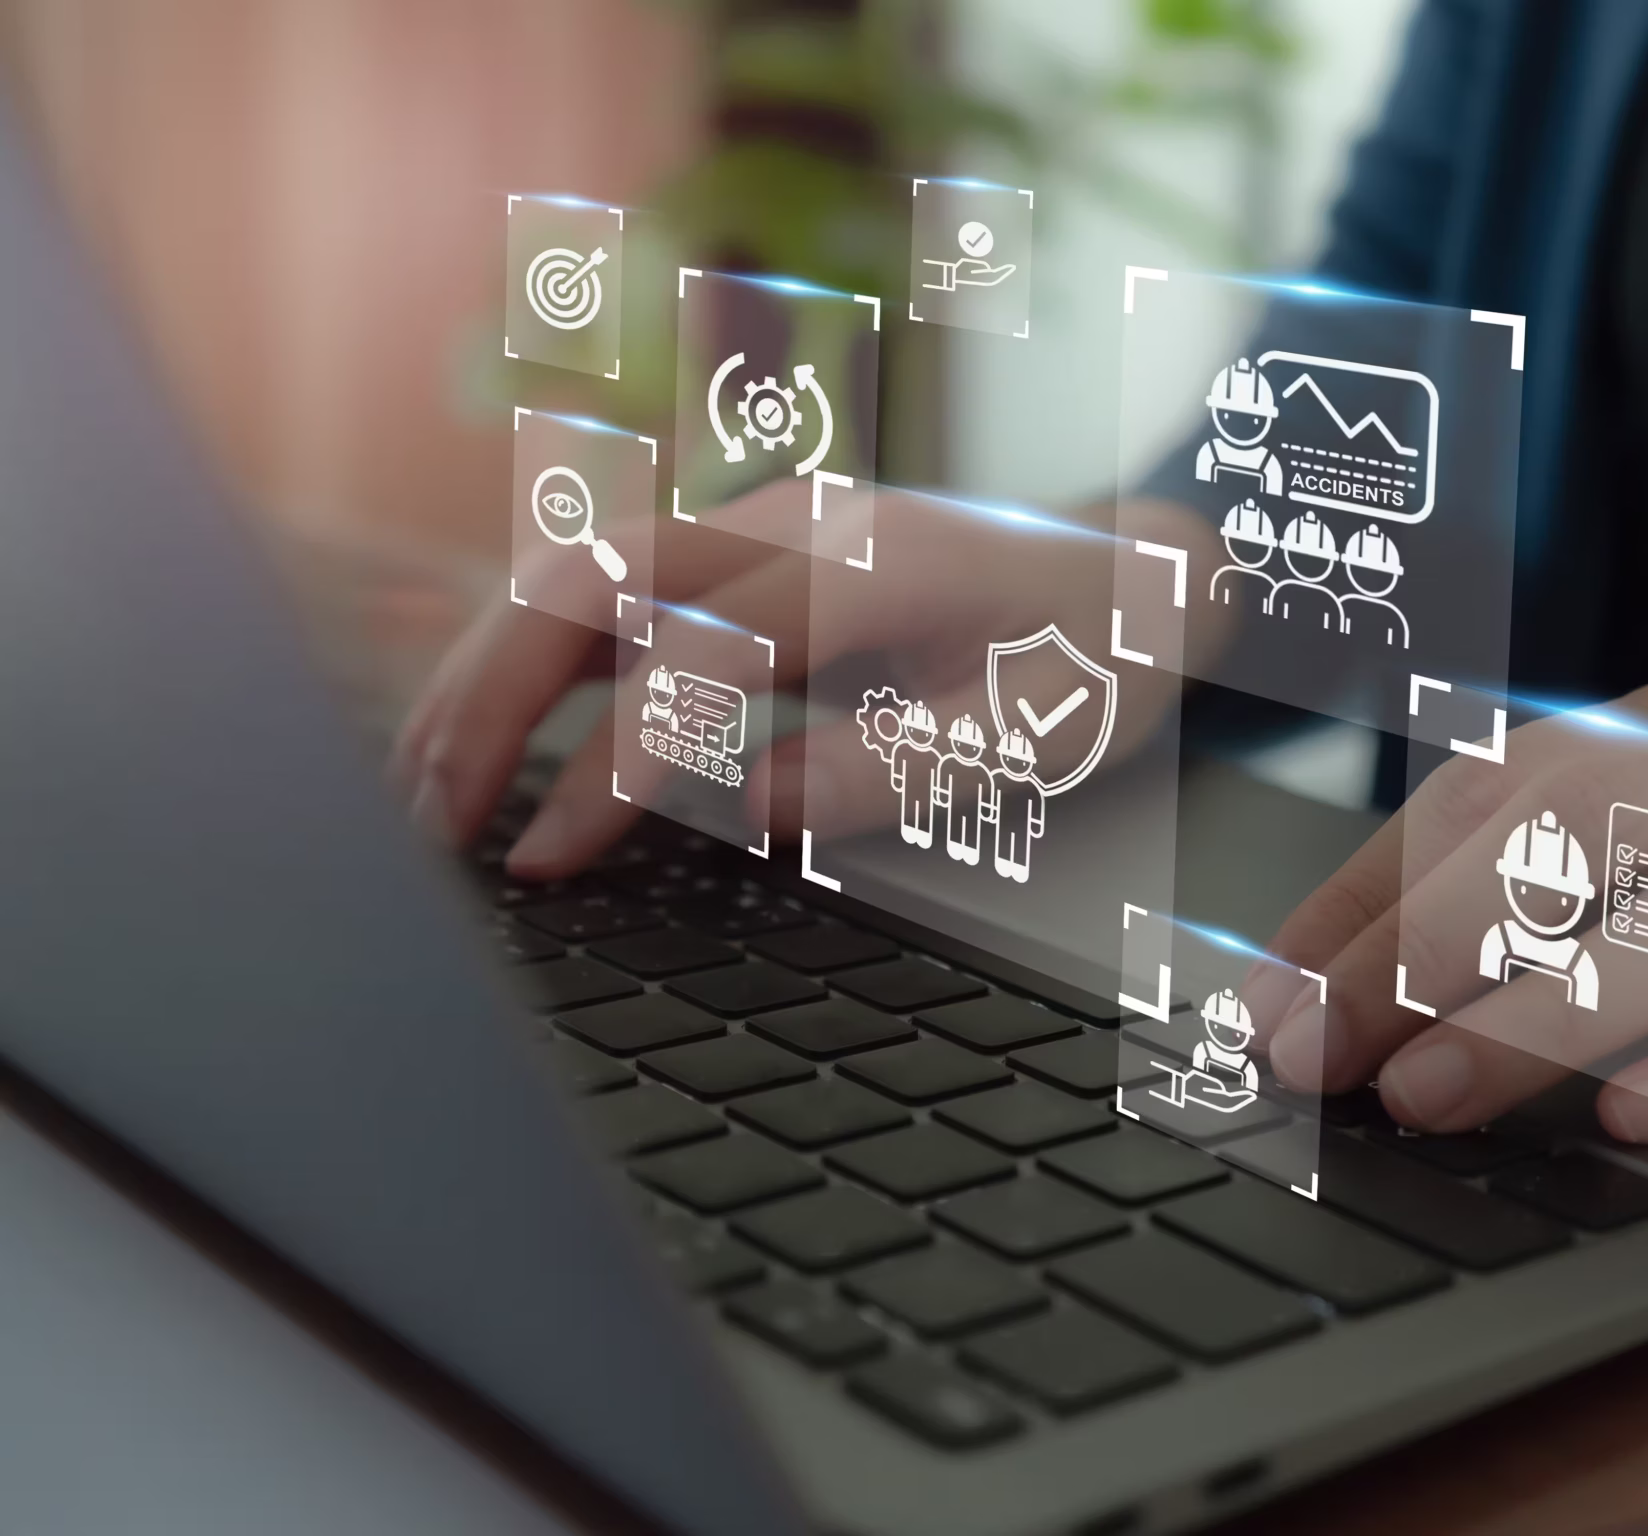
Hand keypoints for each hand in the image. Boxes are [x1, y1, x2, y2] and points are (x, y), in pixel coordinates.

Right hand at [391, 481, 1215, 877]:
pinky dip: (530, 657)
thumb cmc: (1096, 660)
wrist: (1141, 572)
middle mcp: (798, 517)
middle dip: (492, 696)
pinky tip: (486, 736)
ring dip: (487, 669)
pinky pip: (610, 586)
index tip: (546, 859)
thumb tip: (744, 804)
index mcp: (872, 561)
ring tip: (426, 790)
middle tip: (432, 825)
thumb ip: (890, 772)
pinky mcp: (744, 548)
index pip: (696, 651)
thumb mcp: (1029, 740)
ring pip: (578, 566)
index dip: (610, 761)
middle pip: (595, 573)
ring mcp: (764, 519)